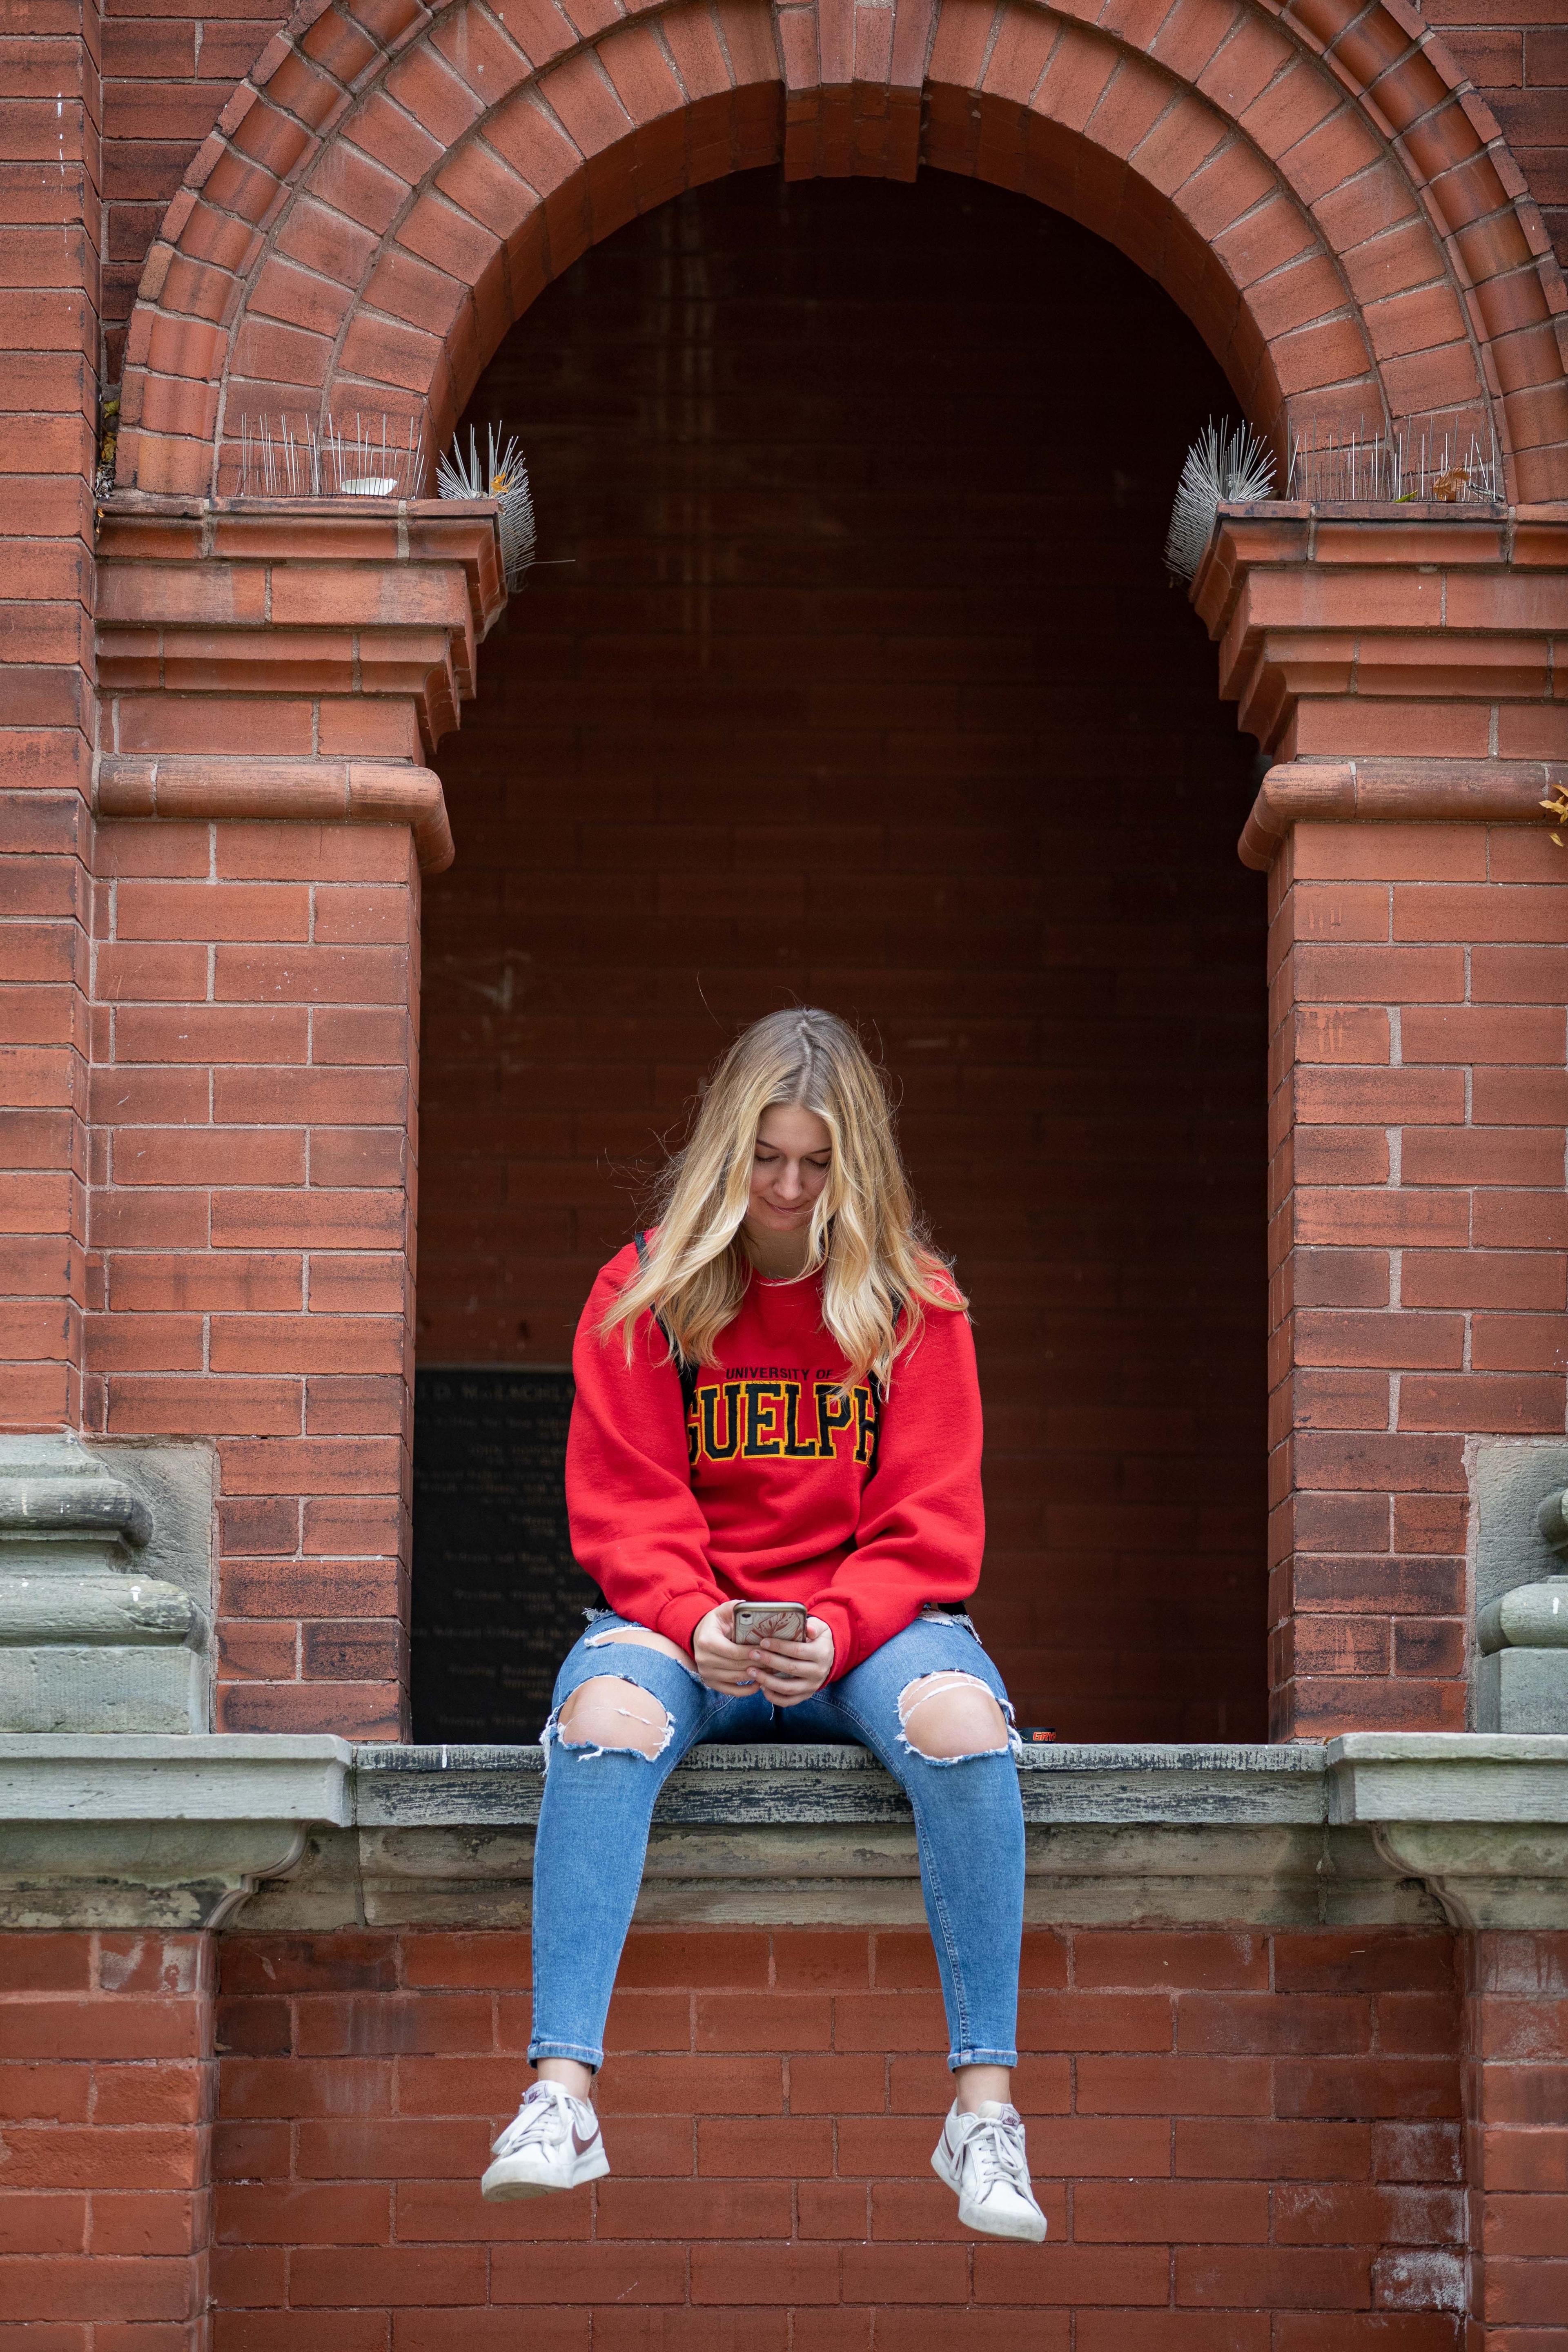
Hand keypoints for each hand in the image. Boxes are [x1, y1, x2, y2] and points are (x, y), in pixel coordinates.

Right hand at [691, 1603, 834, 1705]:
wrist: (699, 1636)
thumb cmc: (716, 1623)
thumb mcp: (723, 1611)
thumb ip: (734, 1607)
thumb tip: (748, 1606)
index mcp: (707, 1641)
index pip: (733, 1652)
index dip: (752, 1652)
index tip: (768, 1650)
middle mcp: (704, 1659)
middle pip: (736, 1666)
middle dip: (758, 1664)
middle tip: (776, 1661)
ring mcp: (706, 1673)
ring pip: (736, 1679)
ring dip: (755, 1676)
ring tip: (771, 1670)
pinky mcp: (710, 1683)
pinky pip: (731, 1691)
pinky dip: (746, 1690)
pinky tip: (759, 1683)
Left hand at [751, 1616, 833, 1706]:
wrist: (828, 1657)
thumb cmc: (818, 1639)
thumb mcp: (821, 1628)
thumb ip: (814, 1627)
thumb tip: (808, 1628)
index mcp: (821, 1654)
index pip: (798, 1651)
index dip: (779, 1646)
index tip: (763, 1642)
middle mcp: (818, 1672)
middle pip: (791, 1668)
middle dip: (770, 1661)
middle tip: (753, 1654)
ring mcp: (811, 1686)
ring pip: (787, 1688)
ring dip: (767, 1681)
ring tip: (751, 1672)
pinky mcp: (805, 1696)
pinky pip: (788, 1701)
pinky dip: (773, 1697)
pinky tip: (761, 1687)